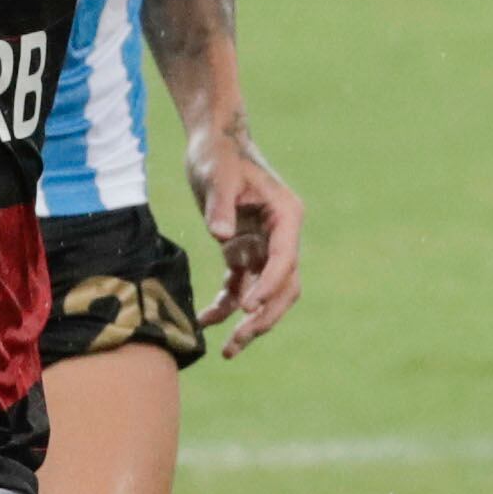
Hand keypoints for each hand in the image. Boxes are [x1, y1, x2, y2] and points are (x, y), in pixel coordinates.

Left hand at [192, 129, 303, 356]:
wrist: (212, 142)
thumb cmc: (218, 152)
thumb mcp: (216, 171)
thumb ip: (220, 201)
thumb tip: (222, 235)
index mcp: (286, 216)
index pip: (285, 259)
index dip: (269, 285)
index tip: (248, 307)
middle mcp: (282, 235)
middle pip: (284, 286)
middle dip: (264, 317)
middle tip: (238, 341)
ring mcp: (264, 245)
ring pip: (266, 294)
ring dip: (250, 322)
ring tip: (228, 350)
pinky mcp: (244, 251)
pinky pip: (240, 286)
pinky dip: (226, 305)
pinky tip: (206, 321)